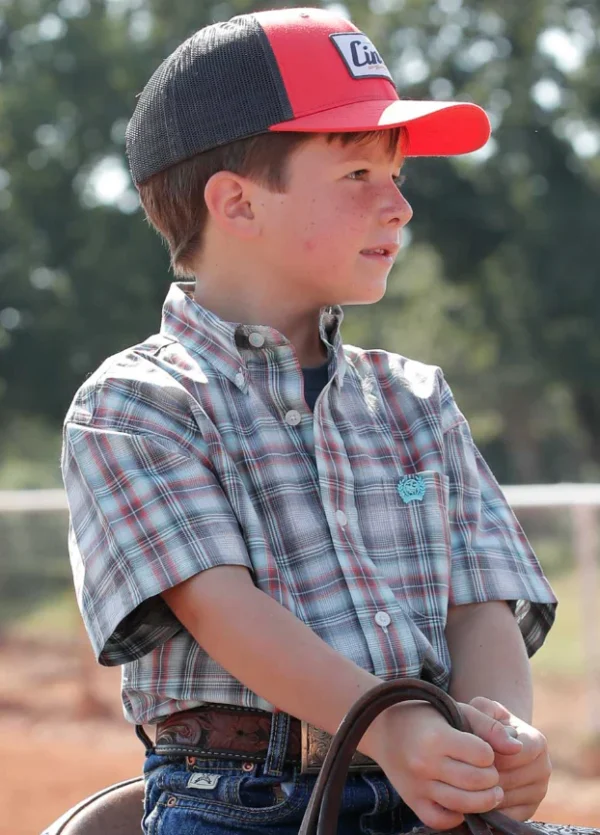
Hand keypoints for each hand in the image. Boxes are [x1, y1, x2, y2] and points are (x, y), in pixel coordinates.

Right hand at [368, 700, 522, 830]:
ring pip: (464, 805)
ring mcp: (417, 786)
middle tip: (491, 773)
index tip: (484, 749)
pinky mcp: (412, 801)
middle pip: (476, 782)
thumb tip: (517, 749)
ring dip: (484, 800)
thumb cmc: (426, 715)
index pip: (482, 755)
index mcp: (436, 737)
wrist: (384, 728)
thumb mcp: (455, 709)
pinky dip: (458, 816)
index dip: (490, 753)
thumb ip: (487, 725)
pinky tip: (464, 803)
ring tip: (489, 791)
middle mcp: (424, 763)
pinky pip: (441, 820)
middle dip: (492, 778)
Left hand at [469, 696, 551, 820]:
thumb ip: (489, 721)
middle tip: (462, 767)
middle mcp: (544, 768)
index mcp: (537, 741)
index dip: (488, 755)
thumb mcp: (481, 710)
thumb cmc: (481, 720)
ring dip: (482, 793)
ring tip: (464, 780)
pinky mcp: (529, 811)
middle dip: (482, 775)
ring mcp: (539, 792)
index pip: (513, 757)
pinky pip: (506, 816)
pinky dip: (487, 809)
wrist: (488, 738)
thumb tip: (513, 747)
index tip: (471, 750)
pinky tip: (473, 794)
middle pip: (508, 780)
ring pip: (505, 799)